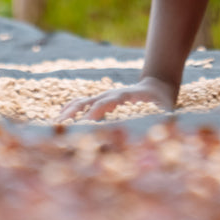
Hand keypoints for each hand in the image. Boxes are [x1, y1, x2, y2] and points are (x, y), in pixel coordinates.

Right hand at [57, 76, 175, 122]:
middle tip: (63, 127)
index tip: (86, 122)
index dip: (97, 110)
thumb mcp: (163, 112)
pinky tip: (59, 120)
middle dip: (76, 113)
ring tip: (56, 125)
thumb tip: (154, 132)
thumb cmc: (161, 104)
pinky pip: (82, 103)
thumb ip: (158, 120)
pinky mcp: (101, 100)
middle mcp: (111, 94)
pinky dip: (70, 110)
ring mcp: (104, 95)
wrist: (156, 87)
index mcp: (126, 95)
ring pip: (82, 101)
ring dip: (69, 112)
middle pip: (90, 101)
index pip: (108, 101)